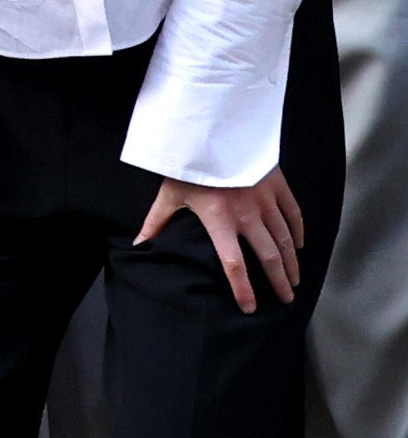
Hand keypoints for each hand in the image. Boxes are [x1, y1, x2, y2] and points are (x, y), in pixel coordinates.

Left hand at [143, 169, 307, 312]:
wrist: (214, 131)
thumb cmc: (188, 165)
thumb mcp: (169, 194)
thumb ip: (156, 222)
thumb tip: (138, 245)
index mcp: (220, 220)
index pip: (233, 263)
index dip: (242, 288)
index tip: (250, 307)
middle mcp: (247, 215)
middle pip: (269, 256)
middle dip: (279, 281)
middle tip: (286, 299)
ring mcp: (266, 200)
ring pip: (285, 239)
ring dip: (292, 261)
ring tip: (294, 279)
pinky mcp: (277, 186)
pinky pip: (293, 214)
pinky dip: (297, 232)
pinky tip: (298, 245)